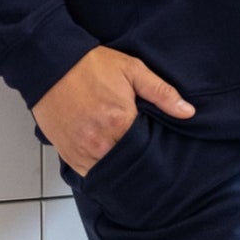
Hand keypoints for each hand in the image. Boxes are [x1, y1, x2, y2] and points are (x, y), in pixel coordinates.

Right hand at [34, 45, 193, 177]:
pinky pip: (90, 174)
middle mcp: (101, 142)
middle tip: (150, 162)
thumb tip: (188, 112)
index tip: (163, 151)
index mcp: (120, 122)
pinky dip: (101, 172)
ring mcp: (82, 151)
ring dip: (121, 170)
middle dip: (140, 163)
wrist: (50, 64)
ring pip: (110, 173)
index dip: (156, 150)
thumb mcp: (132, 70)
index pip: (148, 149)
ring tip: (131, 165)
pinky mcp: (68, 154)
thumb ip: (161, 92)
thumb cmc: (91, 66)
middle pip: (130, 164)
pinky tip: (111, 166)